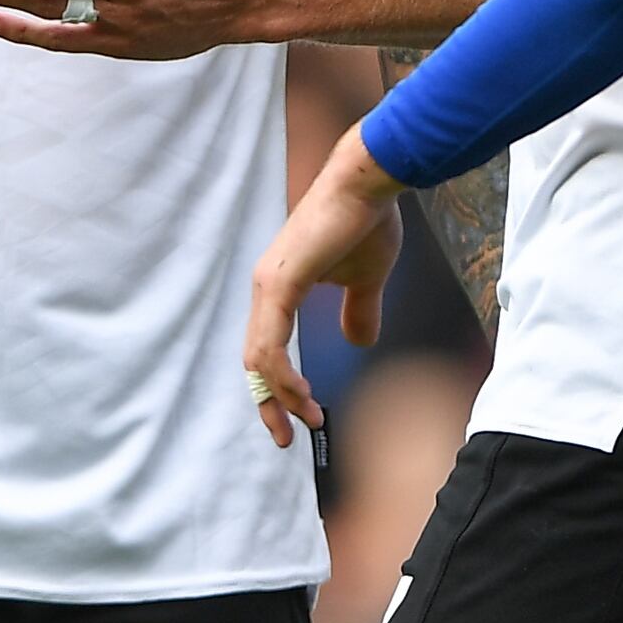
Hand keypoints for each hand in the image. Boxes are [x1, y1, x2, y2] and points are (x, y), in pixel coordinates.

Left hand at [244, 129, 406, 447]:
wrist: (367, 185)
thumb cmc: (365, 223)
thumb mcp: (365, 280)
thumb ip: (358, 310)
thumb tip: (358, 342)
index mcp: (279, 292)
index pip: (266, 351)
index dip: (278, 388)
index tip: (297, 419)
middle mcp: (265, 291)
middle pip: (255, 361)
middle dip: (270, 403)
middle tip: (286, 437)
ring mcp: (268, 286)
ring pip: (259, 358)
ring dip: (281, 395)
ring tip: (307, 418)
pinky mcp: (280, 282)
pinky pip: (271, 340)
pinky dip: (283, 373)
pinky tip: (302, 394)